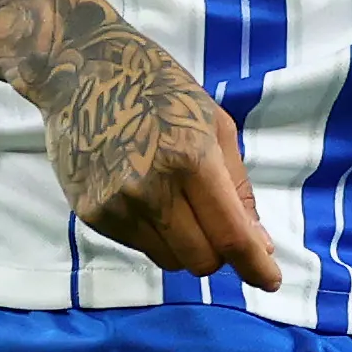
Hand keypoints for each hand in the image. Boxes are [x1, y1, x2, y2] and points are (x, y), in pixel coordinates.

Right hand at [33, 16, 284, 289]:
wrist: (81, 70)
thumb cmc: (159, 88)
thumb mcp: (214, 124)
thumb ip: (237, 188)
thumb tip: (257, 244)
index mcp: (190, 158)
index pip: (229, 234)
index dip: (255, 265)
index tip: (271, 281)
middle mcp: (150, 188)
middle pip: (200, 259)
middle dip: (220, 254)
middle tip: (222, 229)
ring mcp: (116, 205)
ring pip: (169, 260)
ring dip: (187, 245)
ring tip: (179, 202)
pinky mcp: (90, 214)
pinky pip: (139, 246)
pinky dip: (155, 233)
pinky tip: (147, 196)